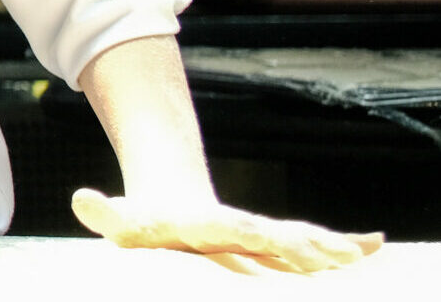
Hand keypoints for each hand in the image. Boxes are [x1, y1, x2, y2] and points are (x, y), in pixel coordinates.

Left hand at [73, 188, 382, 273]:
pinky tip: (370, 246)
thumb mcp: (120, 221)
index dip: (250, 231)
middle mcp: (240, 229)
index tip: (269, 235)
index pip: (233, 227)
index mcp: (207, 223)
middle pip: (276, 235)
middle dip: (302, 244)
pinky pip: (309, 247)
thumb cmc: (143, 221)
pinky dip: (340, 246)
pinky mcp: (271, 247)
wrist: (169, 202)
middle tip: (332, 253)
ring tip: (361, 251)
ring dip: (329, 247)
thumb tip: (81, 198)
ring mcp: (258, 238)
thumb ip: (104, 213)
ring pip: (299, 241)